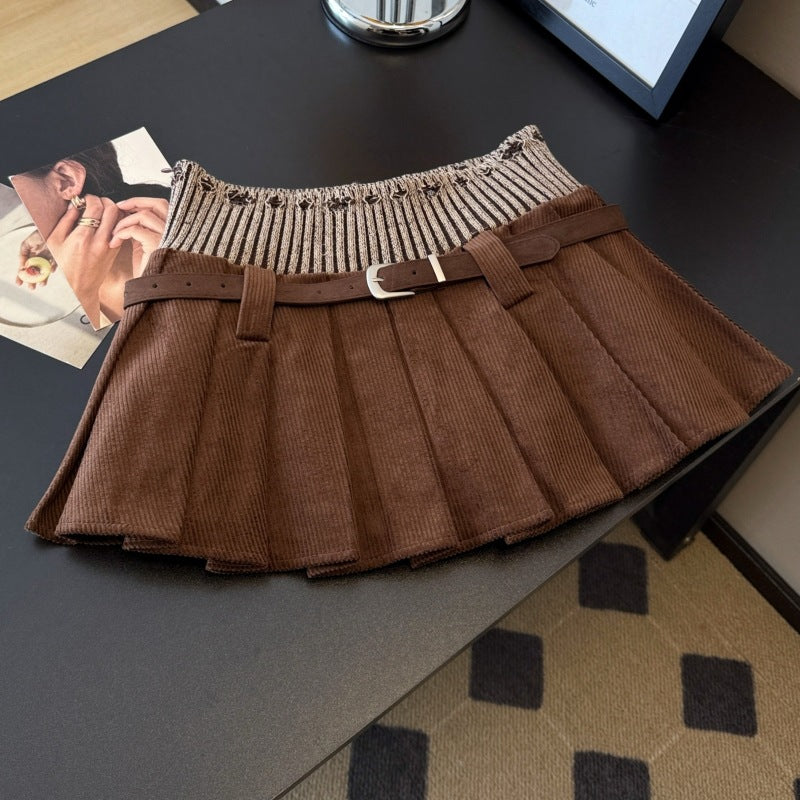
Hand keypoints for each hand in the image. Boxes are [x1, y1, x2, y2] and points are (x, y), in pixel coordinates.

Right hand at [16, 231, 56, 289]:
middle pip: (34, 273)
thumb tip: (22, 266)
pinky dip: (52, 268)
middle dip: (32, 280)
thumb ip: (23, 255)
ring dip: (43, 278)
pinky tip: (50, 271)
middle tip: (31, 287)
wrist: (49, 229)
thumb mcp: (26, 244)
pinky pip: (54, 265)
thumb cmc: (38, 234)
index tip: (19, 283)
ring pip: (44, 272)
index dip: (21, 276)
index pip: (24, 268)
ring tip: (42, 284)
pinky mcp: (56, 258)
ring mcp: (47, 260)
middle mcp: (38, 259)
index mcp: (30, 257)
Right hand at [46, 194, 120, 326]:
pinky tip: (107, 222)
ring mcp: (110, 247)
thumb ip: (66, 220)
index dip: (91, 198)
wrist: (78, 288)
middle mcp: (100, 242)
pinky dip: (117, 222)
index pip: (95, 207)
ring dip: (113, 210)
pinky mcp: (115, 251)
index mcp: (83, 238)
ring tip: (102, 211)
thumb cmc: (63, 266)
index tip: (85, 199)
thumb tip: (75, 205)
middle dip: (105, 201)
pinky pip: (121, 230)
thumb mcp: (55, 241)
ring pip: (120, 219)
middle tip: (96, 202)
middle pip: (112, 210)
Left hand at [111, 197, 168, 275]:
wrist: (152, 290)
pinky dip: (121, 233)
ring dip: (124, 221)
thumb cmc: (148, 270)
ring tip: (114, 233)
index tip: (125, 205)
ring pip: (143, 215)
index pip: (161, 206)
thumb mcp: (144, 244)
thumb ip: (141, 228)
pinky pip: (135, 229)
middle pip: (158, 204)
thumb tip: (128, 213)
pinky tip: (115, 242)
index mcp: (173, 231)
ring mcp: (167, 237)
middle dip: (136, 202)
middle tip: (119, 206)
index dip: (143, 202)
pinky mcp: (156, 244)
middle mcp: (174, 232)